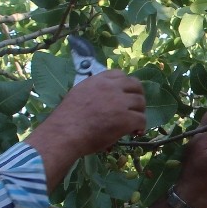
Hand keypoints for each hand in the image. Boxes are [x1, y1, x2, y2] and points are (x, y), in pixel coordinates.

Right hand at [25, 70, 145, 184]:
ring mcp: (119, 103)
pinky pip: (141, 119)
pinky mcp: (125, 119)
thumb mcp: (78, 94)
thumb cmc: (67, 119)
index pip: (119, 74)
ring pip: (140, 102)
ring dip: (139, 112)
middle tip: (135, 108)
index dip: (125, 85)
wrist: (64, 134)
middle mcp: (111, 88)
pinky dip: (140, 127)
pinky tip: (135, 132)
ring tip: (134, 123)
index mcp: (98, 81)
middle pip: (135, 85)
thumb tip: (104, 101)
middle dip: (137, 96)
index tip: (125, 95)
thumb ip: (94, 92)